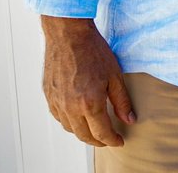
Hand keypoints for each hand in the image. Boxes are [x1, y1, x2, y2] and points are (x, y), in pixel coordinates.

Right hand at [41, 16, 134, 145]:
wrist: (69, 35)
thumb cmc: (93, 51)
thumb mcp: (114, 76)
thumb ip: (122, 101)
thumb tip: (129, 120)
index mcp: (89, 103)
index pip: (102, 132)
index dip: (112, 140)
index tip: (120, 141)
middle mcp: (70, 107)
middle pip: (84, 136)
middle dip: (98, 141)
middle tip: (109, 139)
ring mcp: (57, 102)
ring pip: (70, 129)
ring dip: (83, 133)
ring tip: (95, 129)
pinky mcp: (48, 96)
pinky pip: (59, 117)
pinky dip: (70, 122)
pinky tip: (78, 116)